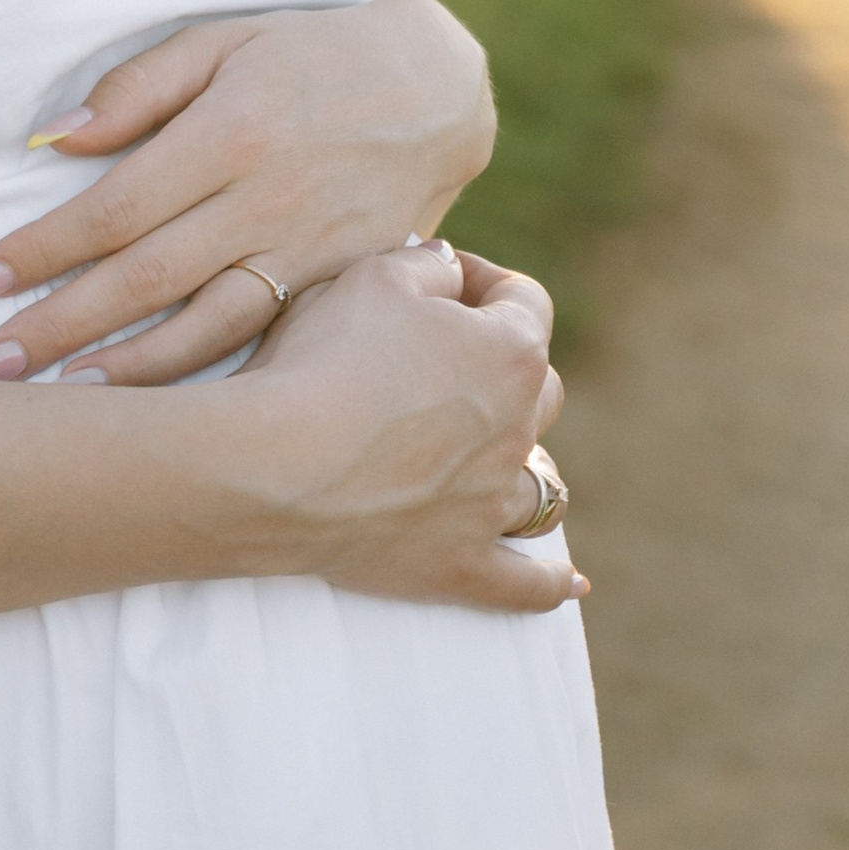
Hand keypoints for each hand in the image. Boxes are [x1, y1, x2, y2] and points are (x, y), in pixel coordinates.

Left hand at [0, 0, 494, 386]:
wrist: (437, 88)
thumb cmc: (312, 54)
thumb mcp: (224, 41)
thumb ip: (140, 87)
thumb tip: (56, 141)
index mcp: (228, 133)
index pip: (114, 208)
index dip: (40, 251)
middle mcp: (265, 201)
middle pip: (144, 280)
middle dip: (58, 329)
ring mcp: (306, 253)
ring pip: (202, 330)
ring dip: (124, 375)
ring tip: (57, 405)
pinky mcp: (338, 288)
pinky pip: (262, 343)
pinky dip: (205, 380)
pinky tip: (157, 409)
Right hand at [242, 239, 584, 614]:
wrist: (280, 463)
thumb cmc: (328, 357)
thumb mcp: (375, 273)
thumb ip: (427, 266)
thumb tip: (449, 272)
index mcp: (508, 353)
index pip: (523, 300)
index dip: (481, 278)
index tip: (439, 276)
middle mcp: (516, 429)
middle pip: (540, 388)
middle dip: (505, 364)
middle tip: (447, 356)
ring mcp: (491, 504)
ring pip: (541, 481)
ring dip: (527, 461)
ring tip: (499, 454)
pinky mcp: (460, 565)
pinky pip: (522, 582)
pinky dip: (546, 582)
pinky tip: (569, 583)